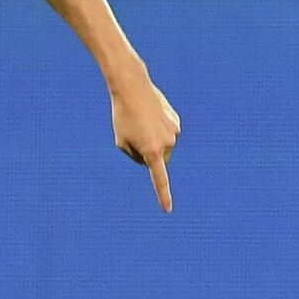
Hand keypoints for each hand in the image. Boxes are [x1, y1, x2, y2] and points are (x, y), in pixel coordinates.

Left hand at [111, 78, 179, 212]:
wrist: (133, 89)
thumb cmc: (122, 117)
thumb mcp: (121, 141)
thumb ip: (136, 156)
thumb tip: (151, 159)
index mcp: (152, 152)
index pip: (159, 179)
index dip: (163, 195)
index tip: (167, 209)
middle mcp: (168, 144)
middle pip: (157, 159)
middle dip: (147, 153)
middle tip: (133, 134)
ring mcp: (175, 133)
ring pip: (163, 146)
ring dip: (152, 140)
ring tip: (140, 122)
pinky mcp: (176, 122)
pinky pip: (166, 133)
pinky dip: (158, 128)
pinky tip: (149, 116)